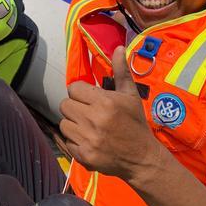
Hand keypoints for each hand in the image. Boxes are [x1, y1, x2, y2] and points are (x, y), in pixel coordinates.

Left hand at [60, 46, 158, 180]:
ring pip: (63, 124)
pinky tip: (88, 140)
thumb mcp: (130, 95)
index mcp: (105, 102)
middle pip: (64, 105)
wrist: (142, 157)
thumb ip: (121, 71)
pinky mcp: (84, 155)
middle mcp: (94, 120)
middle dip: (75, 107)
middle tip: (87, 113)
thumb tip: (118, 47)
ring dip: (73, 124)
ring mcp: (88, 139)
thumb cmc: (135, 123)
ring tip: (87, 127)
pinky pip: (67, 142)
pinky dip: (74, 141)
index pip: (74, 88)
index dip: (81, 93)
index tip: (90, 99)